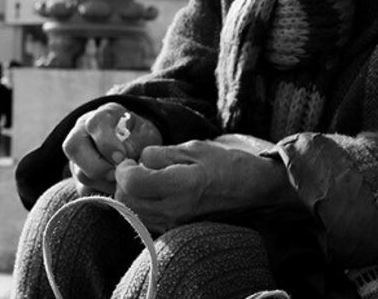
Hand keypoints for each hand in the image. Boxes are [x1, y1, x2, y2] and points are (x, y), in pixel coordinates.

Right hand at [62, 103, 161, 195]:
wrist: (137, 146)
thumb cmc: (141, 137)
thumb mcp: (145, 133)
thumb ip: (137, 142)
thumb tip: (124, 157)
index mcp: (102, 116)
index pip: (94, 124)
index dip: (107, 143)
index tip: (122, 157)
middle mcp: (82, 131)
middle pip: (74, 147)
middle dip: (99, 166)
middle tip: (118, 173)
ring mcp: (77, 154)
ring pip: (79, 172)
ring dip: (103, 182)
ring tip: (122, 181)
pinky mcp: (78, 175)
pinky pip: (83, 189)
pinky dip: (102, 192)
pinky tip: (116, 187)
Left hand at [113, 139, 292, 233]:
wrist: (254, 189)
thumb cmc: (228, 164)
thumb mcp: (195, 148)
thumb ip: (161, 154)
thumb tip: (139, 160)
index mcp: (180, 186)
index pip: (132, 182)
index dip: (123, 168)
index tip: (130, 160)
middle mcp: (175, 211)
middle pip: (127, 201)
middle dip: (123, 182)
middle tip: (136, 167)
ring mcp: (176, 224)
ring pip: (134, 214)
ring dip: (132, 195)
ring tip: (148, 178)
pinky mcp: (178, 230)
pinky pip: (147, 220)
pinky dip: (143, 206)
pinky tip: (156, 192)